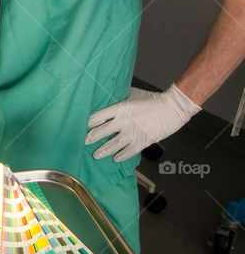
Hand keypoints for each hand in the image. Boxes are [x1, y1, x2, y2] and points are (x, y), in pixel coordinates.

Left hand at [85, 83, 200, 161]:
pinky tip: (115, 159)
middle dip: (91, 138)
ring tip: (96, 155)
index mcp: (119, 108)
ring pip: (113, 145)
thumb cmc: (152, 99)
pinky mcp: (142, 141)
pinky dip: (121, 156)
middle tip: (83, 142)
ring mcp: (132, 133)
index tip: (81, 125)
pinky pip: (128, 152)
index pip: (98, 116)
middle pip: (102, 132)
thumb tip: (109, 96)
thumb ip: (120, 97)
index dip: (88, 122)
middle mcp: (123, 121)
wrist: (172, 108)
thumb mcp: (132, 94)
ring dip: (103, 151)